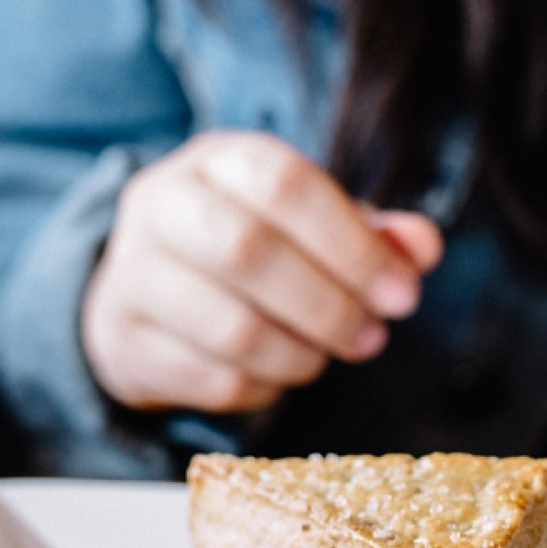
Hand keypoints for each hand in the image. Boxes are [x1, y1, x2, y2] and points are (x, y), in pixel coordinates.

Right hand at [81, 131, 443, 412]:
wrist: (147, 290)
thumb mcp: (311, 223)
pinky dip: (264, 386)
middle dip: (328, 306)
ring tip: (327, 355)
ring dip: (301, 354)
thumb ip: (372, 232)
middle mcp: (161, 205)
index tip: (402, 294)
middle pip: (247, 252)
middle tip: (371, 337)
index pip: (284, 184)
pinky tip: (280, 373)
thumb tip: (423, 246)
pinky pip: (211, 379)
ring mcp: (131, 275)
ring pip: (230, 327)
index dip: (353, 244)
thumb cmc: (250, 245)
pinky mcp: (123, 343)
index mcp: (218, 160)